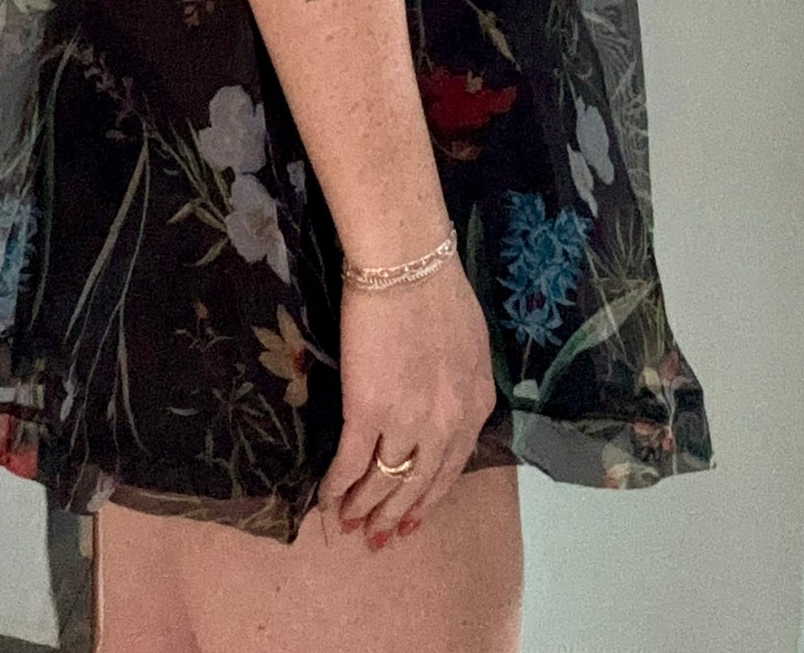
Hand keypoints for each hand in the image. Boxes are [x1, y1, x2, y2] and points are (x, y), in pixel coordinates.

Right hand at [316, 253, 497, 547]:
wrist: (407, 265)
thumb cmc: (435, 287)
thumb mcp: (470, 343)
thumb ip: (461, 381)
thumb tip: (446, 398)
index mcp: (475, 405)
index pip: (453, 467)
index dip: (429, 497)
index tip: (412, 518)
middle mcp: (448, 424)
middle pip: (420, 484)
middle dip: (396, 515)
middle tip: (378, 538)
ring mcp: (408, 421)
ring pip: (385, 480)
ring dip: (364, 507)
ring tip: (349, 524)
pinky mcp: (368, 412)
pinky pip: (351, 462)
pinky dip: (337, 486)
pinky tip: (327, 500)